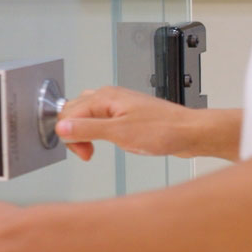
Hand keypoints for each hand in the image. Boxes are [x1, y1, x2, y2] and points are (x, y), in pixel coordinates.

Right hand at [56, 86, 202, 161]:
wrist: (190, 133)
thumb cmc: (163, 130)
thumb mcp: (120, 133)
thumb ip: (88, 129)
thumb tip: (62, 128)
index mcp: (104, 97)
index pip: (68, 113)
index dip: (70, 136)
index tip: (83, 153)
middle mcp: (109, 97)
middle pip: (74, 113)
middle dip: (74, 135)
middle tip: (87, 153)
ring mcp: (118, 106)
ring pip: (86, 117)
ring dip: (84, 134)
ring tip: (92, 150)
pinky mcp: (126, 115)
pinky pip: (100, 121)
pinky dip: (96, 133)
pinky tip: (103, 143)